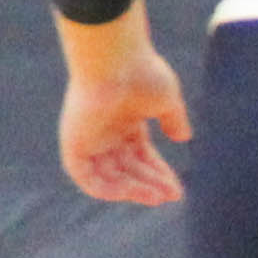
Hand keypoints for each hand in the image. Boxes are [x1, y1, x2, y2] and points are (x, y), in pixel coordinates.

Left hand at [58, 43, 191, 204]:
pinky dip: (109, 189)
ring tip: (159, 197)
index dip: (158, 172)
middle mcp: (103, 131)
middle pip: (127, 167)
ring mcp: (87, 138)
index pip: (140, 155)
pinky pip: (87, 178)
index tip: (177, 189)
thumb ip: (173, 119)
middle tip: (173, 196)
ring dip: (134, 190)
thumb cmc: (141, 72)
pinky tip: (134, 193)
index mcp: (122, 119)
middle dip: (150, 183)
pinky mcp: (73, 144)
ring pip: (110, 176)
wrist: (114, 60)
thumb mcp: (165, 100)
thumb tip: (184, 138)